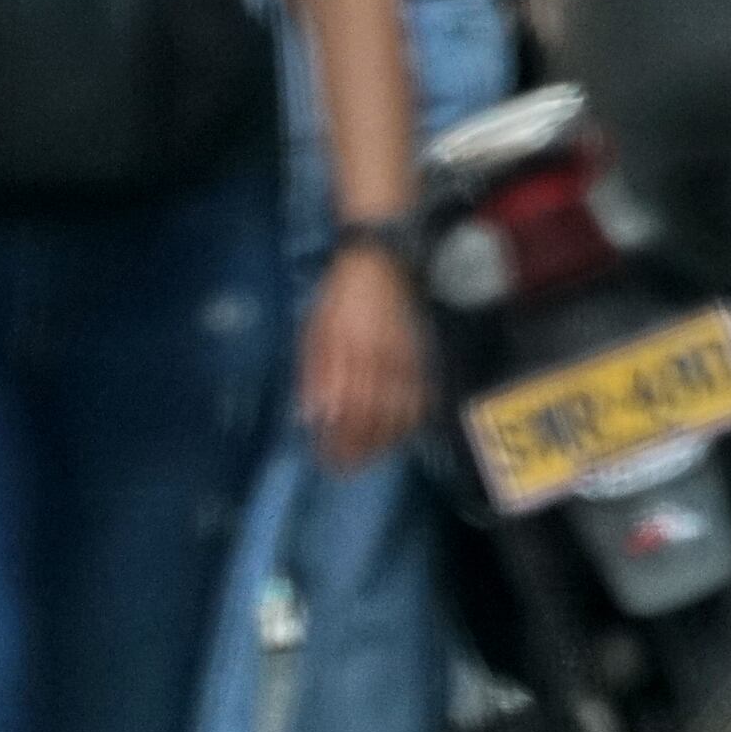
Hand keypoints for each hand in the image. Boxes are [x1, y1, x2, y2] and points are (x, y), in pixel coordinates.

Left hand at [301, 241, 425, 470]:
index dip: (336, 440)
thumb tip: (313, 415)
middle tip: (346, 467)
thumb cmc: (338, 298)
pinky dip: (410, 418)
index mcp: (345, 355)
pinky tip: (401, 430)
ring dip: (383, 440)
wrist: (378, 263)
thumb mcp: (314, 331)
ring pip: (396, 411)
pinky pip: (418, 394)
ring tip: (370, 455)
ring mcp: (399, 359)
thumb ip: (314, 373)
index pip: (342, 411)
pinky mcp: (417, 355)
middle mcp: (374, 361)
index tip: (327, 459)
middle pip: (369, 418)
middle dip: (357, 448)